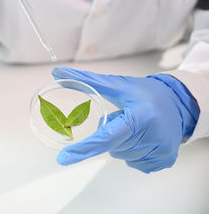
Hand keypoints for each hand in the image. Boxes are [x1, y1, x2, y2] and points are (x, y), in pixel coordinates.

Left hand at [52, 67, 199, 172]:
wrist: (179, 103)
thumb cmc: (145, 92)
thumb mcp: (116, 85)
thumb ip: (86, 80)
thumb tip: (57, 72)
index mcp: (140, 117)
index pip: (106, 137)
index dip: (84, 149)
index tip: (63, 159)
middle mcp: (152, 136)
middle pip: (111, 147)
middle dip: (112, 134)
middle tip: (125, 118)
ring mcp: (160, 151)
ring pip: (121, 156)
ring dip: (122, 143)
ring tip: (136, 127)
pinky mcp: (164, 161)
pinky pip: (134, 164)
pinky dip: (132, 152)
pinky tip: (143, 138)